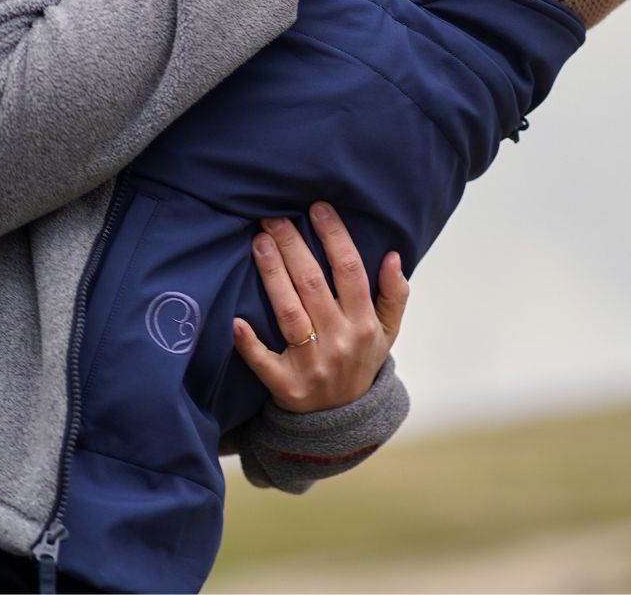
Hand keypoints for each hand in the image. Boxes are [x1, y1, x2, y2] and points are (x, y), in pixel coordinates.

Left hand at [233, 202, 409, 412]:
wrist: (340, 422)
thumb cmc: (360, 361)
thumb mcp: (387, 332)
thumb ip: (394, 294)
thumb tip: (394, 256)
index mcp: (364, 324)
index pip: (350, 271)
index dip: (334, 237)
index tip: (317, 208)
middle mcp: (339, 341)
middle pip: (312, 284)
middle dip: (293, 246)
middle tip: (274, 217)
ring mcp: (311, 364)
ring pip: (289, 312)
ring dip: (272, 275)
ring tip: (259, 242)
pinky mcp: (286, 386)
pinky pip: (264, 363)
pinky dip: (249, 344)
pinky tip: (235, 321)